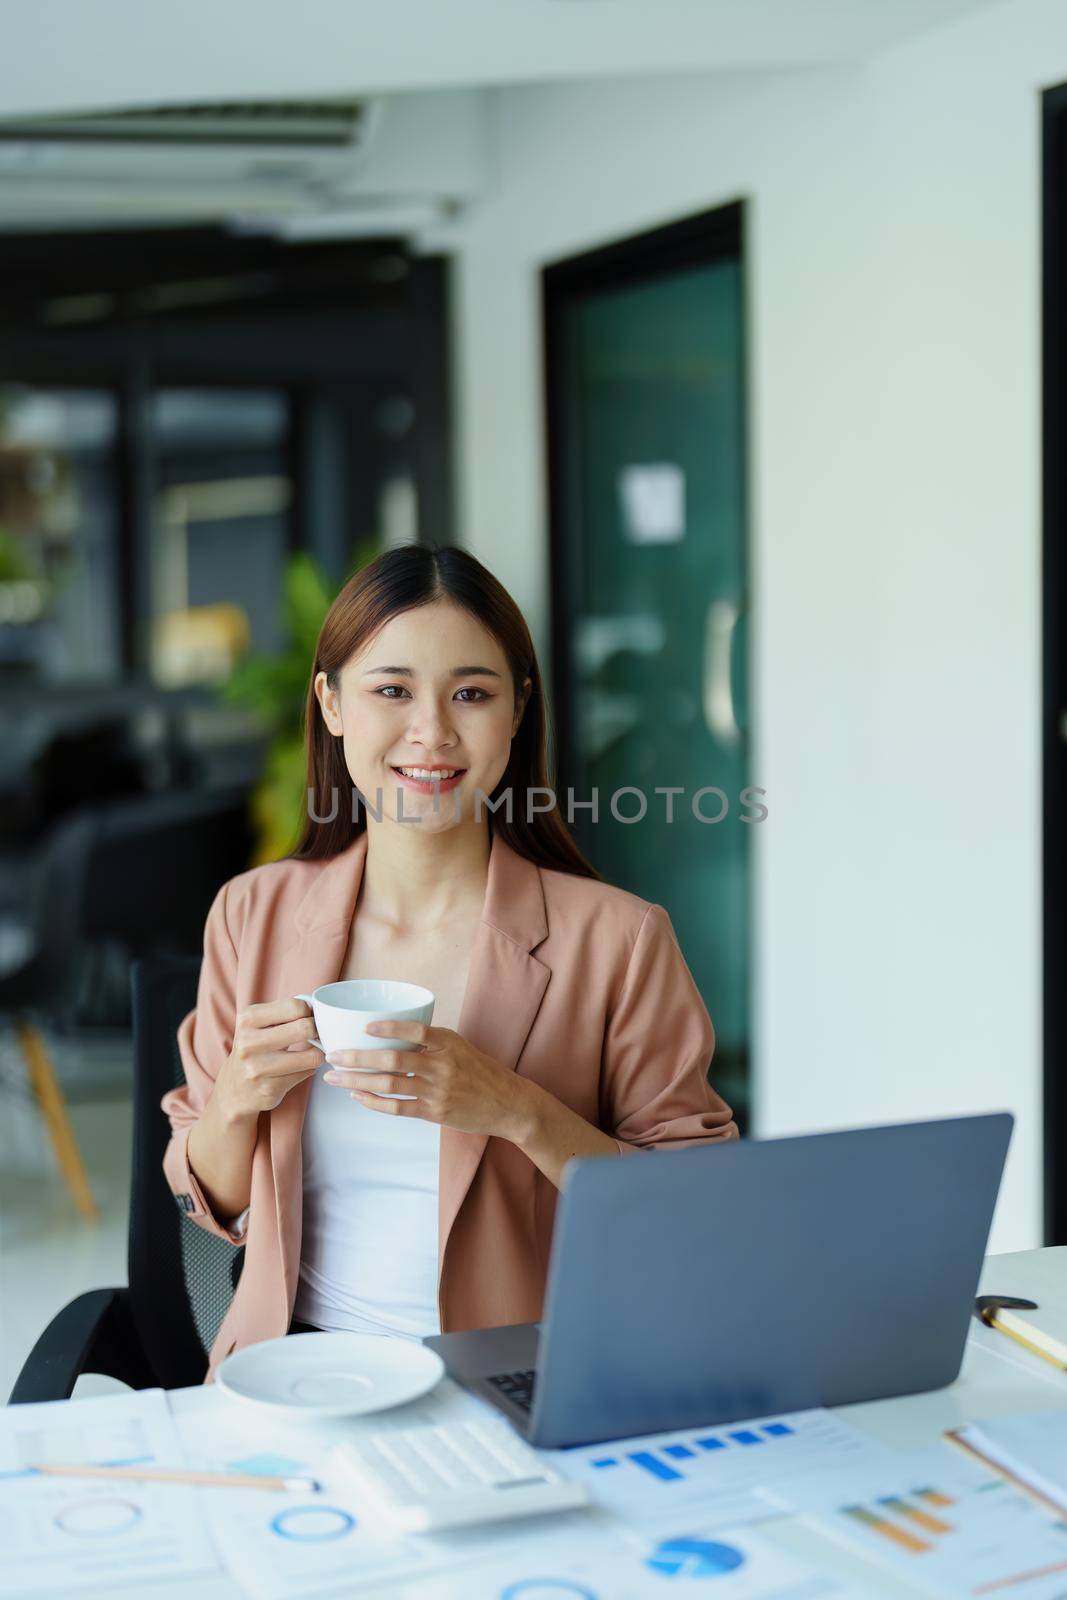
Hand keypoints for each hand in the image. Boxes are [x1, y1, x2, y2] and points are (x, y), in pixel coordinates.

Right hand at [215, 998, 321, 1120]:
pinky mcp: (270, 1088)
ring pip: (311, 1056)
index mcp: (248, 1019)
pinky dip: (309, 1069)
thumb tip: (319, 1009)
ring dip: (317, 1054)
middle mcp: (249, 1042)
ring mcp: (258, 1067)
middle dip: (317, 1031)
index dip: (309, 1012)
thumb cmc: (254, 1051)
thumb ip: (284, 1013)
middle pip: (305, 1028)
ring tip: (311, 1053)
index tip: (308, 1018)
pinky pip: (307, 1073)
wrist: (234, 1089)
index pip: (295, 1006)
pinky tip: (299, 1068)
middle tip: (315, 1035)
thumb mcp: (258, 1025)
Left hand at [323, 1020, 532, 1139]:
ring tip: (335, 1078)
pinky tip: (358, 1097)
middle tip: (333, 1055)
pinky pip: (398, 1107)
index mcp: (448, 1043)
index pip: (414, 1030)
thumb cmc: (480, 1072)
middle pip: (392, 1059)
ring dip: (357, 1081)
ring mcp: (437, 1091)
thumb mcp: (460, 1047)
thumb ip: (430, 1043)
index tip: (364, 1027)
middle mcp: (442, 1065)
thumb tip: (391, 1037)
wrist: (508, 1104)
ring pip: (389, 1084)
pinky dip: (375, 1102)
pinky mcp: (435, 1113)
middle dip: (357, 1057)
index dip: (388, 1028)